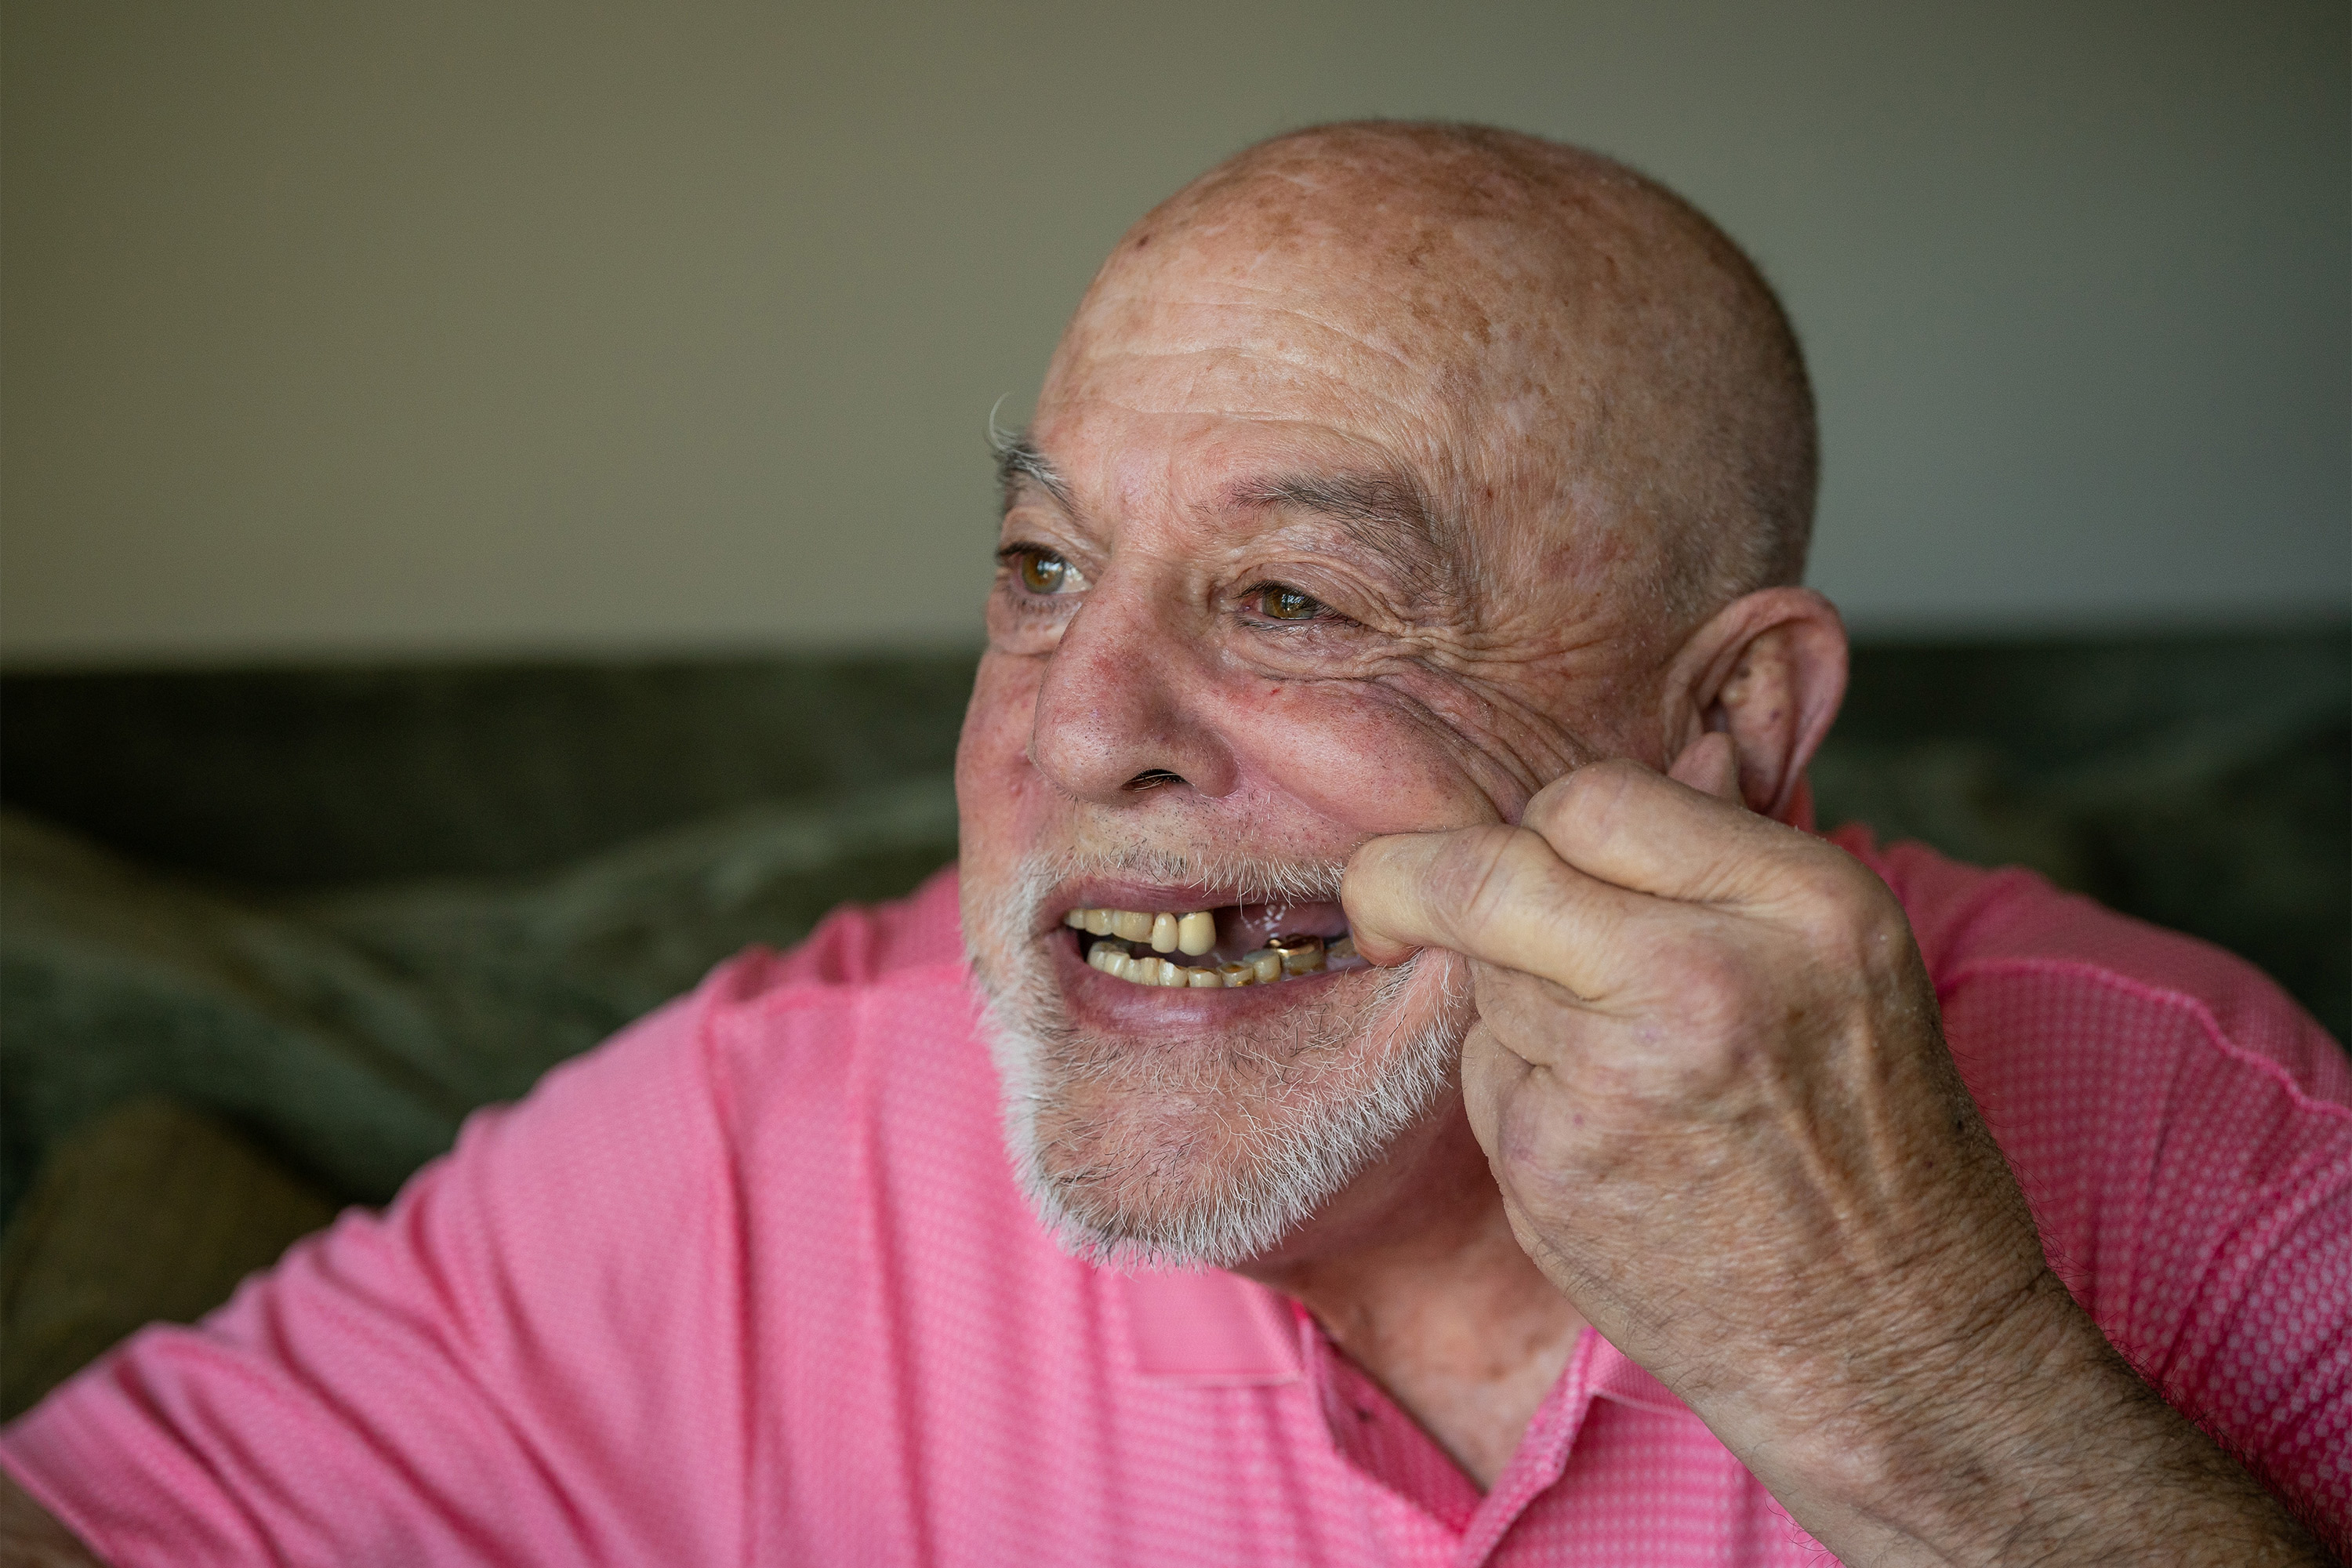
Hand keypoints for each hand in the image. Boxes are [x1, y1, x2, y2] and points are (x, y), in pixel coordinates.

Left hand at [1341, 739, 2324, 1565]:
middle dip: (1411, 879)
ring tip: (1624, 1064)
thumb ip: (1744, 856)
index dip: (1543, 821)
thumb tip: (1690, 755)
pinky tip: (1613, 1138)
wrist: (1900, 1347)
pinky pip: (1486, 1078)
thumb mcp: (1855, 965)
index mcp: (1801, 905)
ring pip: (1482, 979)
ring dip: (1516, 1000)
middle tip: (1389, 899)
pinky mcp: (1549, 1168)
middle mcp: (1704, 975)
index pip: (1590, 798)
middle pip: (1483, 875)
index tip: (1523, 845)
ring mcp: (1616, 1078)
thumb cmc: (1883, 1146)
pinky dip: (1523, 1090)